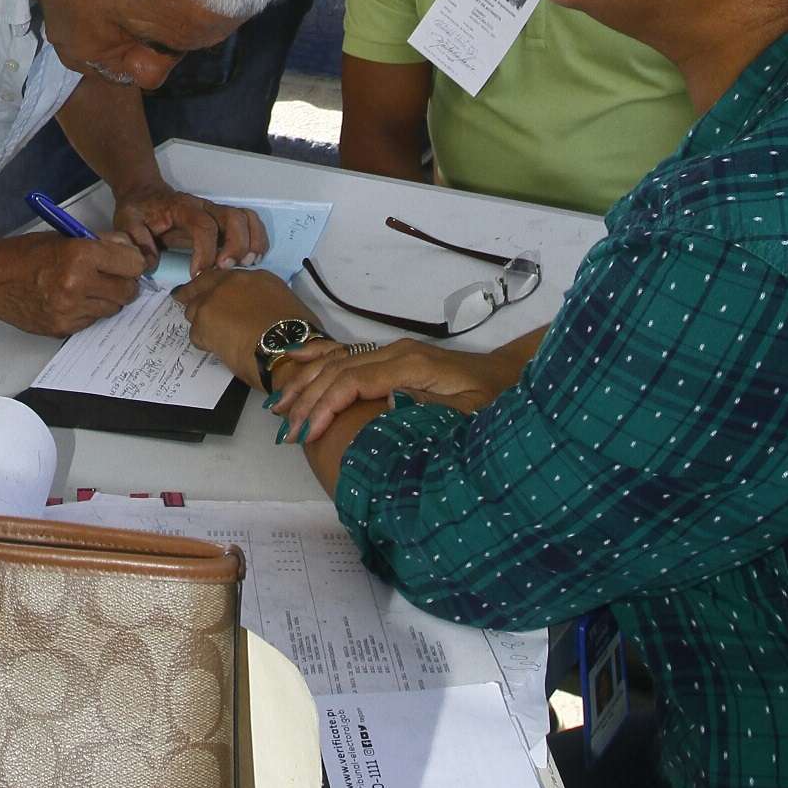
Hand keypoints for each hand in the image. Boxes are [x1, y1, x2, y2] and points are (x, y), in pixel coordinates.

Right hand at [0, 232, 150, 335]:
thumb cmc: (25, 254)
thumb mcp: (65, 236)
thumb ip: (101, 244)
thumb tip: (130, 250)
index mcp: (80, 255)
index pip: (133, 264)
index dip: (132, 262)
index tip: (127, 262)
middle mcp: (77, 284)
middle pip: (128, 291)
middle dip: (124, 283)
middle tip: (111, 276)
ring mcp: (70, 310)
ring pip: (113, 309)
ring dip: (107, 298)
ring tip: (86, 287)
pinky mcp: (63, 328)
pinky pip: (91, 321)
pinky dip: (88, 310)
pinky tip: (70, 299)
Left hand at [109, 187, 268, 269]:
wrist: (145, 194)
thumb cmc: (138, 210)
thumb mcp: (126, 222)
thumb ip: (136, 240)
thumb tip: (151, 263)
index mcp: (182, 208)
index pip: (203, 225)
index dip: (205, 250)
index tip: (198, 274)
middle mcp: (205, 207)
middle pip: (233, 218)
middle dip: (235, 245)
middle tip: (226, 270)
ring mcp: (216, 212)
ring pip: (246, 218)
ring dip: (251, 241)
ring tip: (246, 265)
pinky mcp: (223, 220)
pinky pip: (249, 223)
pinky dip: (257, 239)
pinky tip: (252, 259)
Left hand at [173, 263, 305, 379]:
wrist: (286, 350)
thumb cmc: (295, 333)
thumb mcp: (285, 304)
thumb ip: (263, 299)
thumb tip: (255, 309)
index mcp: (254, 277)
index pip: (226, 276)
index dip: (216, 286)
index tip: (212, 292)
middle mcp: (231, 282)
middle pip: (201, 285)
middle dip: (194, 294)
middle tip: (184, 300)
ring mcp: (214, 300)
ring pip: (194, 309)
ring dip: (200, 321)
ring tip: (210, 335)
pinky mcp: (203, 323)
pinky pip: (195, 333)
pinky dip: (204, 341)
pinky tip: (217, 349)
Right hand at [265, 336, 515, 442]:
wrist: (507, 377)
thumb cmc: (493, 402)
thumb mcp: (473, 416)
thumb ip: (433, 414)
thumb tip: (388, 414)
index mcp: (411, 366)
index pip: (353, 381)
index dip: (325, 407)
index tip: (306, 435)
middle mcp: (396, 353)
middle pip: (337, 370)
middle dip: (307, 400)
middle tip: (286, 432)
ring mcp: (392, 351)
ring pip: (336, 360)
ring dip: (305, 382)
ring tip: (279, 408)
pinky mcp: (391, 357)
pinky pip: (346, 352)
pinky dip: (316, 358)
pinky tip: (293, 361)